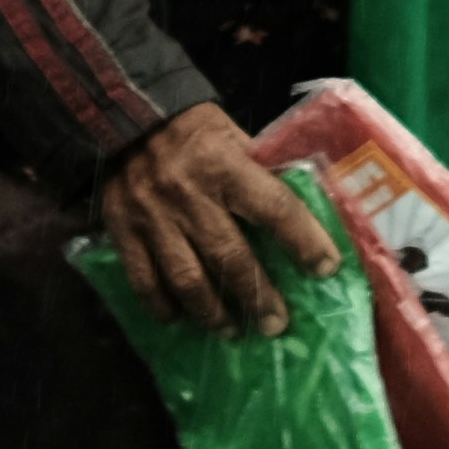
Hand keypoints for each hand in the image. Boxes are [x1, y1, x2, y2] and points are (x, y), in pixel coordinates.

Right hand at [97, 103, 341, 336]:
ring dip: (213, 313)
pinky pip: (143, 280)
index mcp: (224, 164)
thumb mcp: (234, 136)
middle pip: (229, 256)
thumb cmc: (194, 131)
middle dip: (257, 297)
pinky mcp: (122, 229)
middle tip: (276, 325)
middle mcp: (188, 193)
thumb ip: (262, 172)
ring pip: (187, 278)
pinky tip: (181, 319)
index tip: (326, 268)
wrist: (128, 117)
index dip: (303, 240)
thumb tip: (306, 207)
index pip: (274, 206)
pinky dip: (163, 306)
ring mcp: (152, 216)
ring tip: (233, 331)